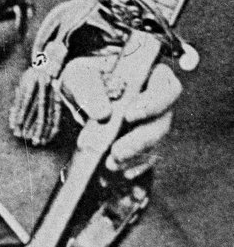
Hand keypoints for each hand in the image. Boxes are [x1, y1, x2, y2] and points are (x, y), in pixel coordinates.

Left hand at [60, 56, 181, 177]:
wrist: (81, 93)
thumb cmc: (86, 77)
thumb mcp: (80, 76)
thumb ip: (89, 89)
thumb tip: (102, 114)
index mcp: (150, 74)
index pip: (167, 88)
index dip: (154, 103)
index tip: (128, 116)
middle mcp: (158, 100)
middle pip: (163, 121)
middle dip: (141, 140)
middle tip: (116, 152)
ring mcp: (154, 122)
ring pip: (155, 142)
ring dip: (135, 156)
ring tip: (111, 165)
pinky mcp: (145, 142)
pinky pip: (148, 157)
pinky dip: (134, 166)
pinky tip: (122, 172)